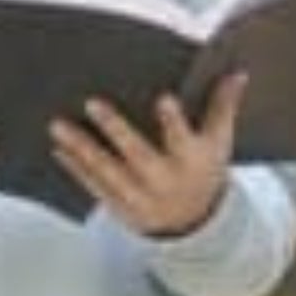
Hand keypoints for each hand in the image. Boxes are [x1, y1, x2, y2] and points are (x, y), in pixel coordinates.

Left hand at [51, 72, 244, 239]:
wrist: (193, 222)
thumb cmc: (203, 169)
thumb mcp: (219, 141)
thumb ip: (222, 106)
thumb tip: (237, 72)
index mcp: (190, 161)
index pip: (182, 138)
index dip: (173, 121)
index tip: (163, 99)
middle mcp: (164, 181)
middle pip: (138, 154)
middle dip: (115, 130)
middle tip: (92, 103)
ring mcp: (140, 197)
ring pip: (108, 172)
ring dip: (82, 149)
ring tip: (58, 125)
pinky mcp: (120, 207)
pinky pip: (95, 187)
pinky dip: (76, 168)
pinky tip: (59, 149)